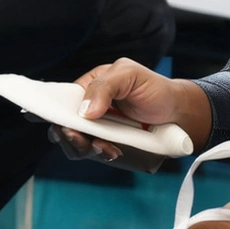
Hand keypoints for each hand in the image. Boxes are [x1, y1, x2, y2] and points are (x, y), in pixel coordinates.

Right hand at [51, 59, 191, 162]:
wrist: (178, 113)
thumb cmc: (154, 88)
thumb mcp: (130, 75)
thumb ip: (105, 87)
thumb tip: (84, 111)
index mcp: (90, 86)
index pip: (61, 98)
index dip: (51, 111)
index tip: (52, 122)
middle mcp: (89, 109)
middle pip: (63, 125)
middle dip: (68, 134)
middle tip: (78, 137)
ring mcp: (97, 129)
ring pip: (75, 143)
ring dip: (83, 147)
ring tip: (101, 146)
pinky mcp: (107, 145)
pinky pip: (94, 153)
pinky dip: (100, 153)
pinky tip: (112, 151)